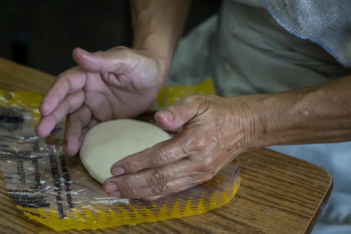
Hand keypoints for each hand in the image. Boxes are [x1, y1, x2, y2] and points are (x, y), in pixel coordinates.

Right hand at [36, 47, 167, 155]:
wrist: (157, 77)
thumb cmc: (142, 64)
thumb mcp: (124, 60)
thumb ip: (102, 61)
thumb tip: (76, 53)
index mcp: (88, 74)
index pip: (66, 84)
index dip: (54, 95)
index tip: (44, 109)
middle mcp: (87, 90)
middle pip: (66, 104)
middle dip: (53, 117)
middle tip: (41, 131)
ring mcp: (94, 106)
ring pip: (77, 120)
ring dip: (69, 134)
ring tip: (68, 149)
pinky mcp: (104, 119)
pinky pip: (90, 130)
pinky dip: (83, 139)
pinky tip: (78, 150)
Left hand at [103, 94, 260, 199]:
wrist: (244, 127)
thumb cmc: (218, 111)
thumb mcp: (198, 102)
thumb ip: (178, 110)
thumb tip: (159, 119)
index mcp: (195, 142)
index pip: (159, 157)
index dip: (135, 163)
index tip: (115, 167)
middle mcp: (197, 163)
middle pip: (159, 178)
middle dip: (131, 184)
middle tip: (109, 185)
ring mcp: (200, 174)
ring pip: (165, 189)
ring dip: (139, 192)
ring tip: (118, 192)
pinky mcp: (201, 179)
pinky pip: (174, 190)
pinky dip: (155, 195)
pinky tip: (140, 195)